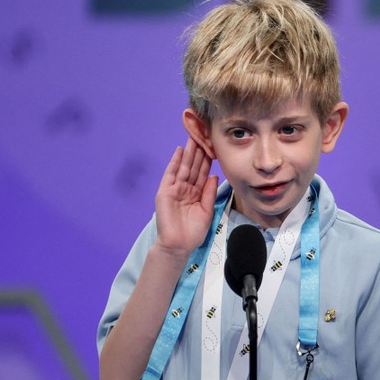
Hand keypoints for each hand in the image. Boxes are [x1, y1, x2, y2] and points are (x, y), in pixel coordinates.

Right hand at [153, 137, 218, 256]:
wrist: (179, 246)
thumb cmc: (193, 232)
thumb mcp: (206, 210)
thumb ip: (209, 192)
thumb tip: (214, 175)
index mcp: (196, 193)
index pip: (203, 172)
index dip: (208, 159)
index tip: (214, 145)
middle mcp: (185, 188)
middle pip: (194, 166)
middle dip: (199, 151)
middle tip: (204, 134)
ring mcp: (174, 189)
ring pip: (184, 167)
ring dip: (189, 152)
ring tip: (194, 136)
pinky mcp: (165, 191)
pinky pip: (170, 174)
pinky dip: (175, 162)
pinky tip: (179, 151)